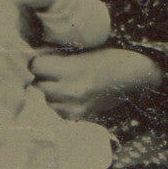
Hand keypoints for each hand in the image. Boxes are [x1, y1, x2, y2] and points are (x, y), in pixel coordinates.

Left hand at [29, 48, 163, 121]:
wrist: (135, 78)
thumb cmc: (107, 58)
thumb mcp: (81, 51)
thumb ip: (57, 56)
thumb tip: (32, 55)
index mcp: (72, 70)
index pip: (36, 66)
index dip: (37, 61)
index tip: (43, 60)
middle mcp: (72, 91)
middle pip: (38, 85)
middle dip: (40, 78)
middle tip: (49, 73)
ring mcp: (76, 107)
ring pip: (46, 101)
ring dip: (48, 94)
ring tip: (59, 85)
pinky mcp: (81, 117)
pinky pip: (58, 113)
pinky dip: (58, 105)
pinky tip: (67, 97)